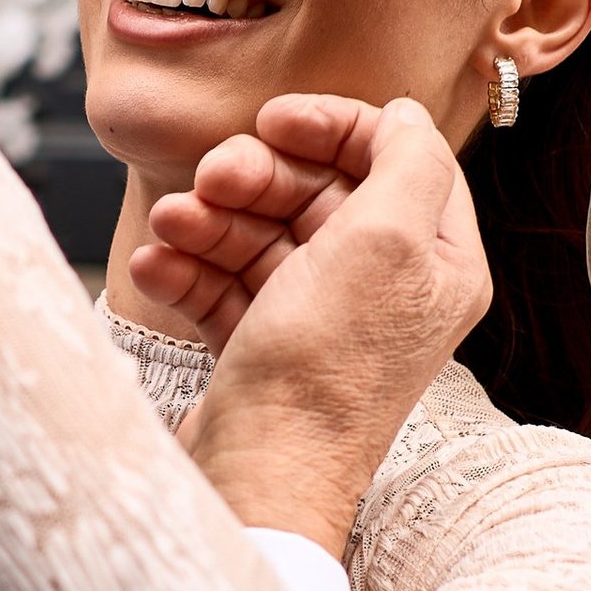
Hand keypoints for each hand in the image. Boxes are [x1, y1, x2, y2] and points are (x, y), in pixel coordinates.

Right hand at [168, 93, 491, 554]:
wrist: (258, 475)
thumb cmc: (324, 372)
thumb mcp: (387, 242)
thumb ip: (409, 161)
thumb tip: (403, 114)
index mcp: (435, 263)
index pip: (395, 159)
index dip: (332, 128)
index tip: (274, 120)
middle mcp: (385, 289)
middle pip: (318, 193)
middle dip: (256, 177)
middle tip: (211, 178)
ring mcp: (320, 319)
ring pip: (262, 235)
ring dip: (209, 220)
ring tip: (172, 224)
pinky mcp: (264, 347)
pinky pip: (223, 285)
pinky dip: (187, 269)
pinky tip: (155, 266)